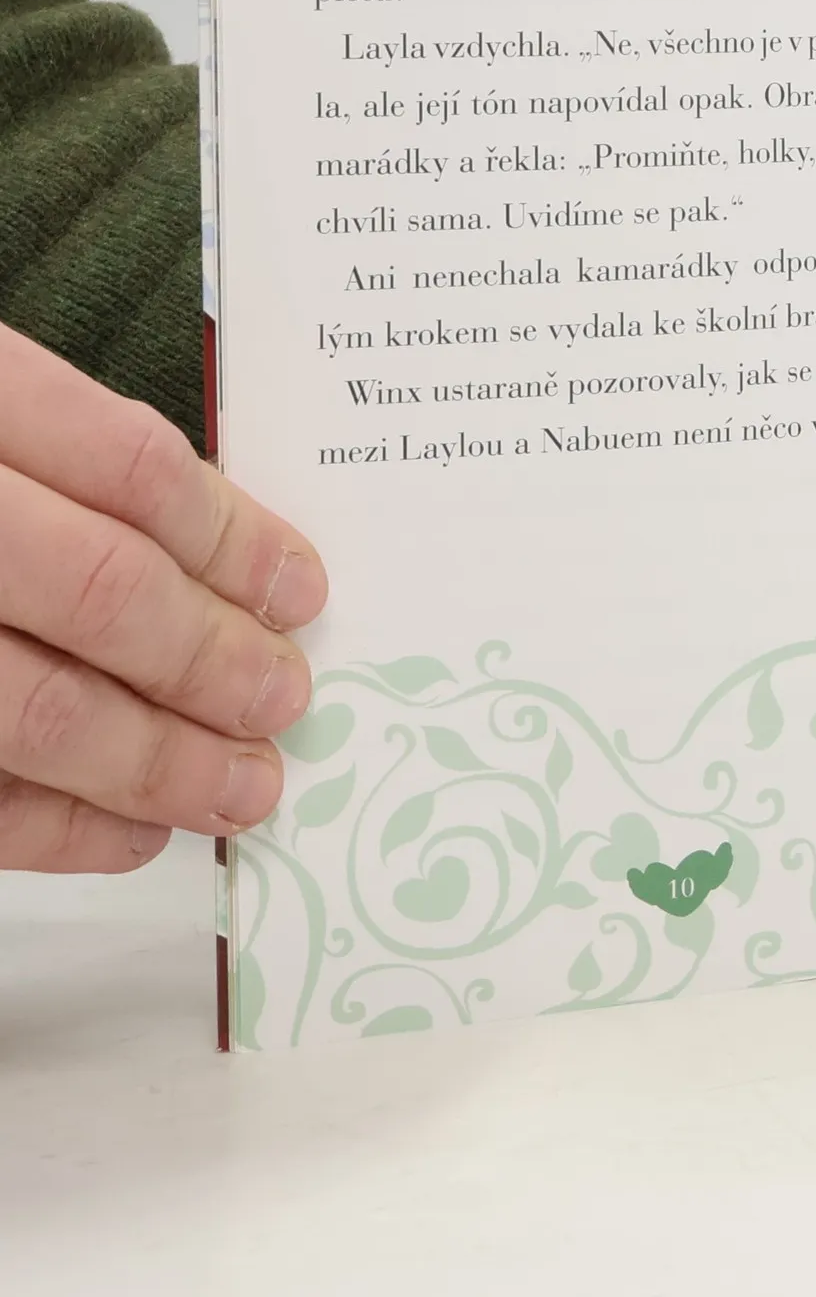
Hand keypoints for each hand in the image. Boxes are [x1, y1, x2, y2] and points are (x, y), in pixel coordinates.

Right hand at [0, 325, 325, 870]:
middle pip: (101, 591)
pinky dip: (54, 825)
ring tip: (241, 788)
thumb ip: (64, 461)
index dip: (234, 540)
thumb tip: (231, 560)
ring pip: (31, 706)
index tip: (302, 593)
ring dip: (155, 760)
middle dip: (212, 661)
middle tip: (286, 703)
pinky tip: (131, 835)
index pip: (130, 469)